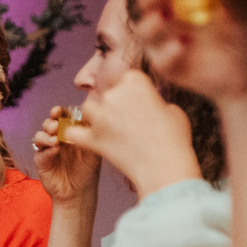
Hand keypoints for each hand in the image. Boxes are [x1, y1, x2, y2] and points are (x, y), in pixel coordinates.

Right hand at [33, 105, 101, 205]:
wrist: (79, 193)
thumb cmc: (88, 171)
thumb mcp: (94, 150)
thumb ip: (90, 135)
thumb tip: (87, 118)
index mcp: (69, 133)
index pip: (62, 117)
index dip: (60, 112)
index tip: (60, 111)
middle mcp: (57, 138)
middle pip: (49, 124)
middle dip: (50, 122)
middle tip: (56, 125)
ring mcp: (48, 149)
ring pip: (40, 136)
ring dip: (45, 135)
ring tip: (55, 140)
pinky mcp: (41, 161)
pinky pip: (40, 152)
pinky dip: (46, 150)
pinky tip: (54, 150)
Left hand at [64, 70, 202, 198]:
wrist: (164, 166)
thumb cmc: (174, 138)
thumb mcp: (172, 110)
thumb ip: (154, 101)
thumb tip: (148, 104)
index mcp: (134, 81)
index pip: (126, 80)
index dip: (131, 93)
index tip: (138, 105)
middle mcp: (114, 94)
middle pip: (107, 95)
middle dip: (115, 106)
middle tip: (126, 122)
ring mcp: (100, 116)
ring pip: (88, 109)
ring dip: (95, 117)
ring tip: (108, 129)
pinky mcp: (92, 138)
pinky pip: (72, 132)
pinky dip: (75, 135)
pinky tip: (83, 138)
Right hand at [133, 0, 246, 100]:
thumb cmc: (245, 39)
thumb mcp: (239, 8)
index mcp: (180, 6)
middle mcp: (168, 26)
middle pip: (144, 9)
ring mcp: (166, 48)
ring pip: (145, 35)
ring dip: (152, 22)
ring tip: (168, 15)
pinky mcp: (171, 70)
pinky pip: (162, 61)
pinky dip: (171, 50)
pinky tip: (185, 41)